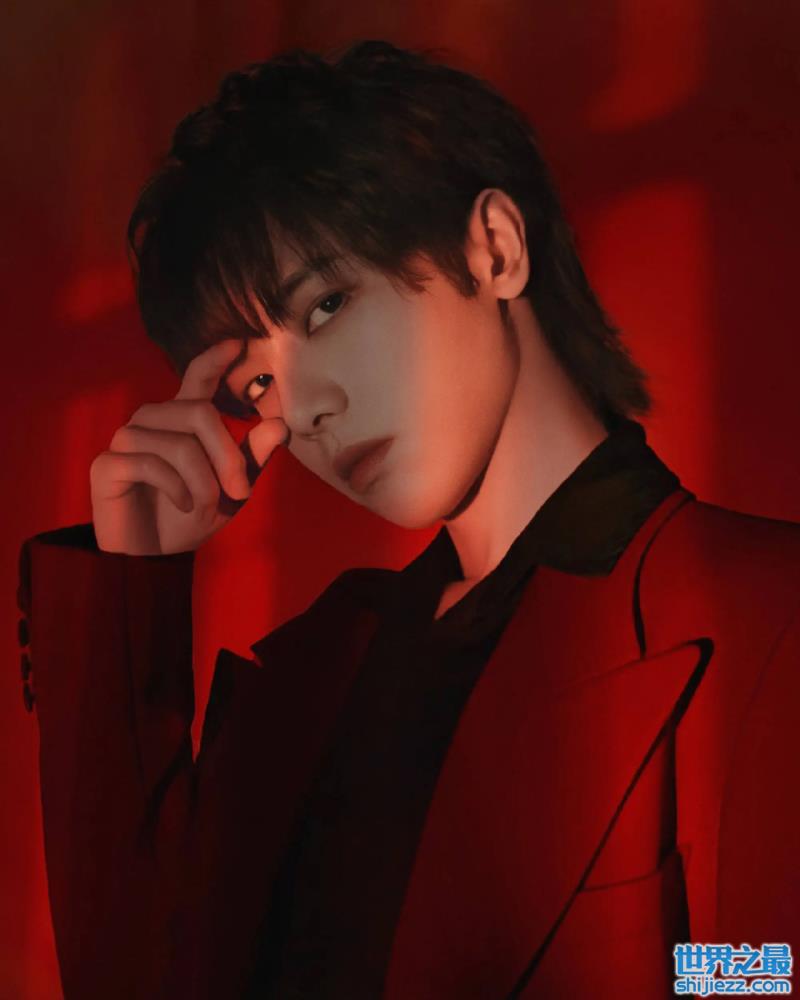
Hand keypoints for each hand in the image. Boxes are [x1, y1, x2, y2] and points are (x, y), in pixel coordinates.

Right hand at [90, 339, 286, 554]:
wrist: (155, 557)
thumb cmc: (192, 516)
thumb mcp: (232, 490)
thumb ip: (252, 458)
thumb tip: (280, 426)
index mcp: (182, 419)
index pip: (196, 377)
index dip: (214, 359)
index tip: (238, 343)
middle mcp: (153, 420)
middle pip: (199, 413)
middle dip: (228, 456)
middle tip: (240, 491)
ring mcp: (127, 439)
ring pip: (180, 443)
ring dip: (203, 481)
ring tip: (205, 505)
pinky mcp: (108, 464)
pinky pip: (150, 464)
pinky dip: (177, 489)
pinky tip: (183, 504)